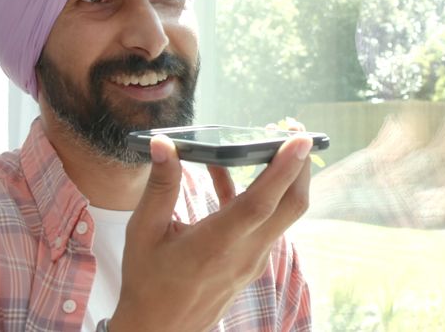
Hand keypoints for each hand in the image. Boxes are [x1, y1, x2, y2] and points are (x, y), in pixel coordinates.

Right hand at [109, 129, 312, 331]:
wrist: (158, 329)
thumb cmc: (147, 281)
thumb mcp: (144, 231)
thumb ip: (160, 186)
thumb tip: (165, 144)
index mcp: (216, 244)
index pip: (261, 202)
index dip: (284, 169)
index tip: (301, 139)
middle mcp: (244, 253)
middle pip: (290, 206)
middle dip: (300, 167)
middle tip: (295, 133)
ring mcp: (252, 260)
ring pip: (283, 214)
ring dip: (283, 179)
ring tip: (269, 144)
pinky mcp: (250, 263)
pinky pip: (264, 223)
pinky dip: (257, 195)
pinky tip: (227, 173)